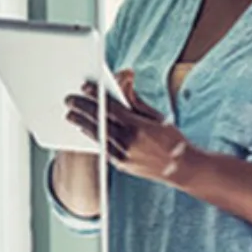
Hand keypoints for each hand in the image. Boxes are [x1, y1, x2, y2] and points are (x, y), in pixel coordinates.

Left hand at [64, 70, 189, 183]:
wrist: (182, 169)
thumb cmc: (172, 140)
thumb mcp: (157, 116)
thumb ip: (135, 101)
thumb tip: (123, 83)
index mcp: (138, 126)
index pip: (110, 107)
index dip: (94, 95)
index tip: (83, 87)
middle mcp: (127, 141)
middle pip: (98, 121)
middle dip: (81, 109)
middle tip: (69, 100)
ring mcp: (123, 155)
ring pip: (96, 135)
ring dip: (82, 123)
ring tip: (71, 115)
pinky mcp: (121, 164)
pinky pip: (102, 147)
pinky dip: (93, 137)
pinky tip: (85, 129)